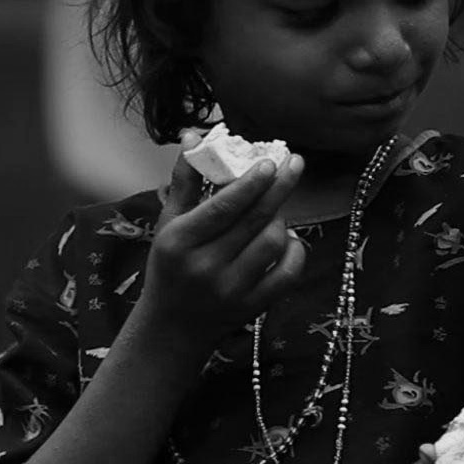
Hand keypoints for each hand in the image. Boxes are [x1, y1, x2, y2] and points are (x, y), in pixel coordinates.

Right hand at [137, 129, 306, 349]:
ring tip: (274, 210)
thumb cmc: (170, 266)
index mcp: (180, 241)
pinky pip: (287, 275)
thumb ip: (184, 181)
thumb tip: (194, 135)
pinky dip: (295, 252)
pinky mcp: (252, 308)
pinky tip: (289, 240)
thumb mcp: (168, 224)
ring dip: (281, 220)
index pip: (223, 207)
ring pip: (272, 243)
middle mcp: (205, 266)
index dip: (251, 183)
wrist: (171, 328)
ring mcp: (231, 290)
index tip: (271, 160)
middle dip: (280, 188)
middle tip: (295, 163)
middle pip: (254, 220)